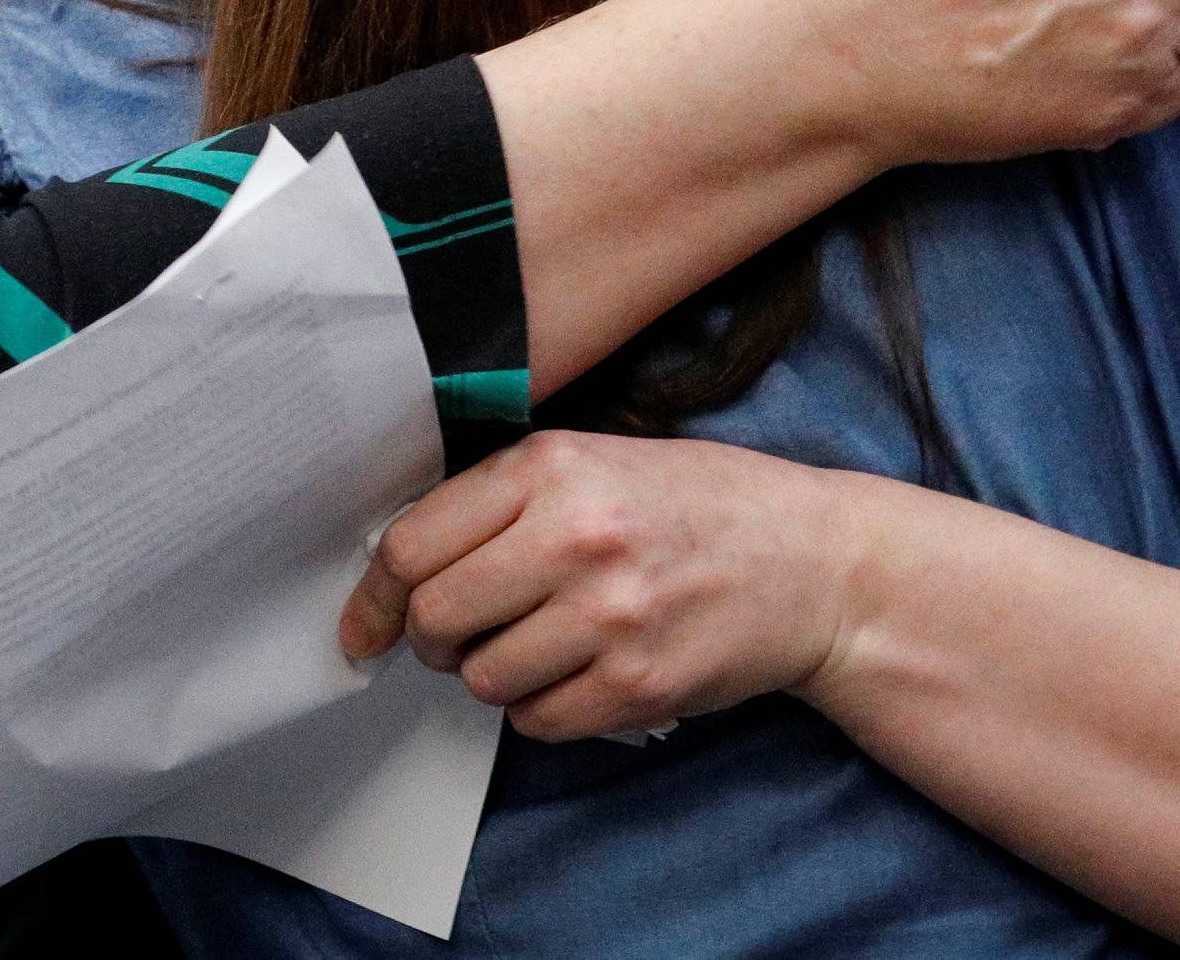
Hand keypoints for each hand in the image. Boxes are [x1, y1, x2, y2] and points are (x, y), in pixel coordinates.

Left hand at [338, 430, 853, 731]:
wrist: (813, 561)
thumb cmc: (703, 503)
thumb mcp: (604, 457)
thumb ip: (511, 495)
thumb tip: (408, 558)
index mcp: (555, 466)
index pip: (415, 544)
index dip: (376, 595)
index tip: (366, 623)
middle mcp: (576, 536)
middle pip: (436, 618)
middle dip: (432, 639)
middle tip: (459, 635)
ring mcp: (608, 617)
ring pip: (483, 679)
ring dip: (495, 673)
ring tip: (540, 644)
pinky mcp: (636, 686)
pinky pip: (538, 721)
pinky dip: (544, 707)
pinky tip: (582, 670)